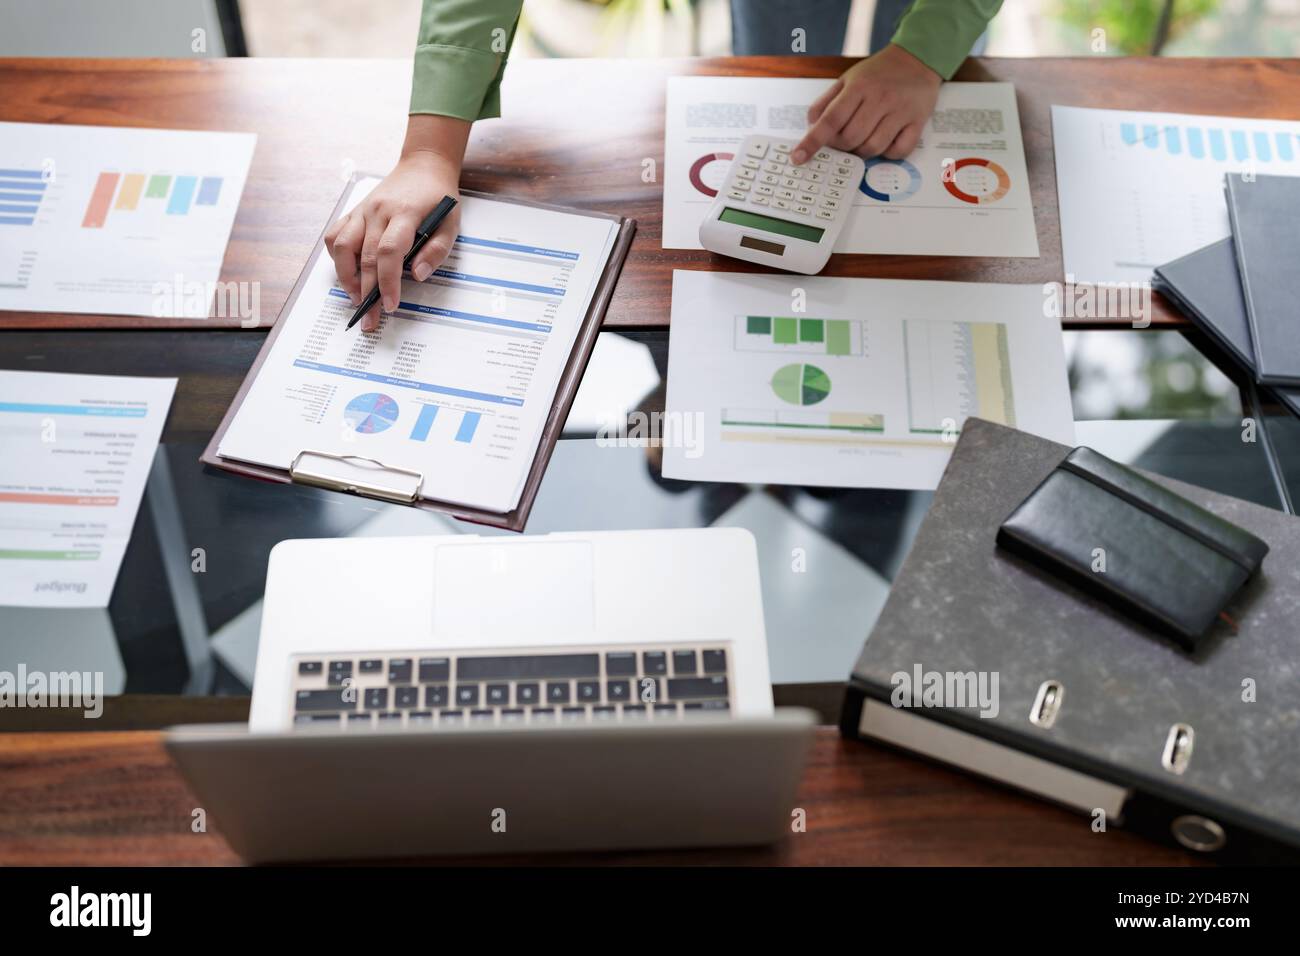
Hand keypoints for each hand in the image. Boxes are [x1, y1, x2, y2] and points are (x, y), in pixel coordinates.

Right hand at [324, 115, 469, 331]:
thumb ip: (437, 251)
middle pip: (365, 257)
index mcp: (405, 213)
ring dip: (346, 277)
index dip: (388, 282)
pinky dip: (336, 257)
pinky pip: (335, 235)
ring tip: (356, 298)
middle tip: (370, 319)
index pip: (389, 252)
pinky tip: (347, 272)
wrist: (423, 167)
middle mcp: (378, 211)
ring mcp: (362, 210)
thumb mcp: (450, 224)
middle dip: (366, 292)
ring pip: (341, 246)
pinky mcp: (354, 211)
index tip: (391, 306)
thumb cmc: (438, 199)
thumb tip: (417, 275)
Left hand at [791, 44, 941, 164]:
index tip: (798, 157)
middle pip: (850, 139)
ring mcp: (900, 111)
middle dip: (841, 146)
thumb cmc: (878, 73)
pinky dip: (888, 153)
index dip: (812, 141)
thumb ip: (826, 102)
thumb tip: (811, 127)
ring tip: (863, 139)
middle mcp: (880, 98)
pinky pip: (898, 151)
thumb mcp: (847, 79)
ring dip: (862, 152)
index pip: (830, 120)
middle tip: (843, 139)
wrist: (917, 59)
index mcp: (859, 87)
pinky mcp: (918, 122)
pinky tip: (885, 141)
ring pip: (872, 148)